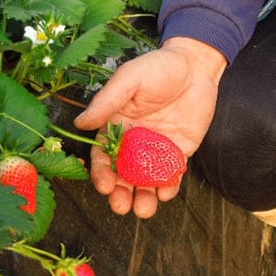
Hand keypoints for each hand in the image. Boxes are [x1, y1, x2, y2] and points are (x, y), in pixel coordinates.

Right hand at [74, 37, 226, 217]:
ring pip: (146, 180)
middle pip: (122, 175)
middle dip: (120, 194)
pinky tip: (167, 191)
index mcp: (116, 126)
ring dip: (143, 198)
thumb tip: (79, 123)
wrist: (196, 66)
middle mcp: (134, 142)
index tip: (104, 185)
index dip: (101, 173)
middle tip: (122, 206)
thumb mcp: (129, 79)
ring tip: (144, 209)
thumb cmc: (158, 68)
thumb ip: (106, 101)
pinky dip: (169, 186)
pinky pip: (171, 174)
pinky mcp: (179, 152)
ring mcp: (156, 149)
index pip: (103, 156)